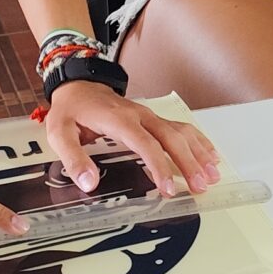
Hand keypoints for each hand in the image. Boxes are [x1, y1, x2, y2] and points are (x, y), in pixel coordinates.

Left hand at [44, 81, 220, 197]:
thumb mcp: (59, 133)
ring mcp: (150, 116)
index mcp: (119, 120)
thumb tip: (89, 183)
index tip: (169, 189)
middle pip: (172, 138)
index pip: (146, 144)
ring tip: (213, 175)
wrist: (79, 84)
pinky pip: (181, 127)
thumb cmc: (71, 110)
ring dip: (199, 153)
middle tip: (200, 187)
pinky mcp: (154, 118)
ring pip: (181, 132)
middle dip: (189, 163)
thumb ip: (73, 158)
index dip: (159, 167)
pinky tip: (210, 155)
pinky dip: (198, 141)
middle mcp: (141, 116)